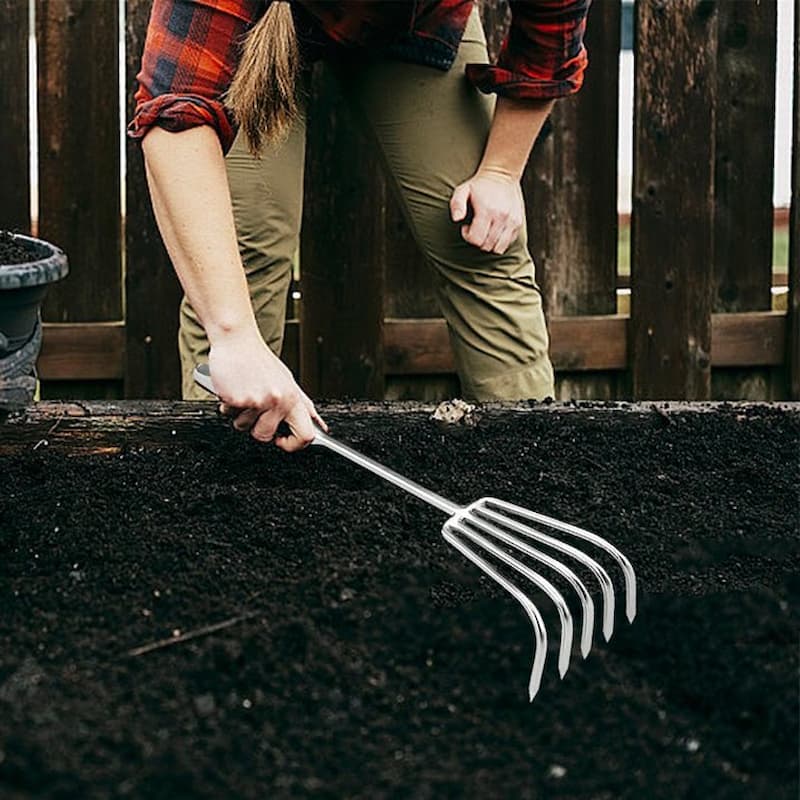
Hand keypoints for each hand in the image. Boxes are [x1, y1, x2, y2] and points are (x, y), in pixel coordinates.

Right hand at [208, 329, 326, 452]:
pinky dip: (228, 405)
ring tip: (245, 393)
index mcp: (293, 397)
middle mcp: (278, 400)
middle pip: (267, 436)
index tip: (282, 440)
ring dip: (240, 415)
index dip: (293, 444)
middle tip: (256, 412)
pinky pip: (229, 415)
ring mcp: (258, 401)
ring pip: (244, 427)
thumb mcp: (287, 380)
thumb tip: (318, 424)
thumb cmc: (258, 360)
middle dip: (258, 430)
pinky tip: (234, 388)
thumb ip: (301, 404)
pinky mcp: (238, 399)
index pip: (306, 435)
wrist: (237, 339)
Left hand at [450, 168, 524, 254]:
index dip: (468, 237)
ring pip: (498, 248)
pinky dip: (499, 241)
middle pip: (486, 246)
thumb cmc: (479, 185)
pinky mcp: (518, 223)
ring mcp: (512, 221)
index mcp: (487, 210)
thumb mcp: (462, 190)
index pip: (476, 240)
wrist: (502, 174)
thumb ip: (456, 204)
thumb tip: (457, 219)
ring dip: (489, 243)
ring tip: (485, 230)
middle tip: (475, 228)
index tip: (466, 226)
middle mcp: (501, 217)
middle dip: (477, 241)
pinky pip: (508, 243)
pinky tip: (494, 230)